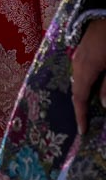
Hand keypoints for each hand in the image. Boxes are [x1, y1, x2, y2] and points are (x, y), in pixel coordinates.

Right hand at [74, 19, 105, 135]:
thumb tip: (102, 104)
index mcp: (86, 68)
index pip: (79, 97)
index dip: (80, 115)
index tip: (82, 131)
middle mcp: (78, 62)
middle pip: (77, 88)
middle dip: (81, 106)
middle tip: (86, 121)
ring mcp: (79, 54)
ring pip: (79, 79)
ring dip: (83, 94)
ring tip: (89, 106)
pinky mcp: (84, 48)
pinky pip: (81, 71)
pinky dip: (85, 82)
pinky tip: (92, 85)